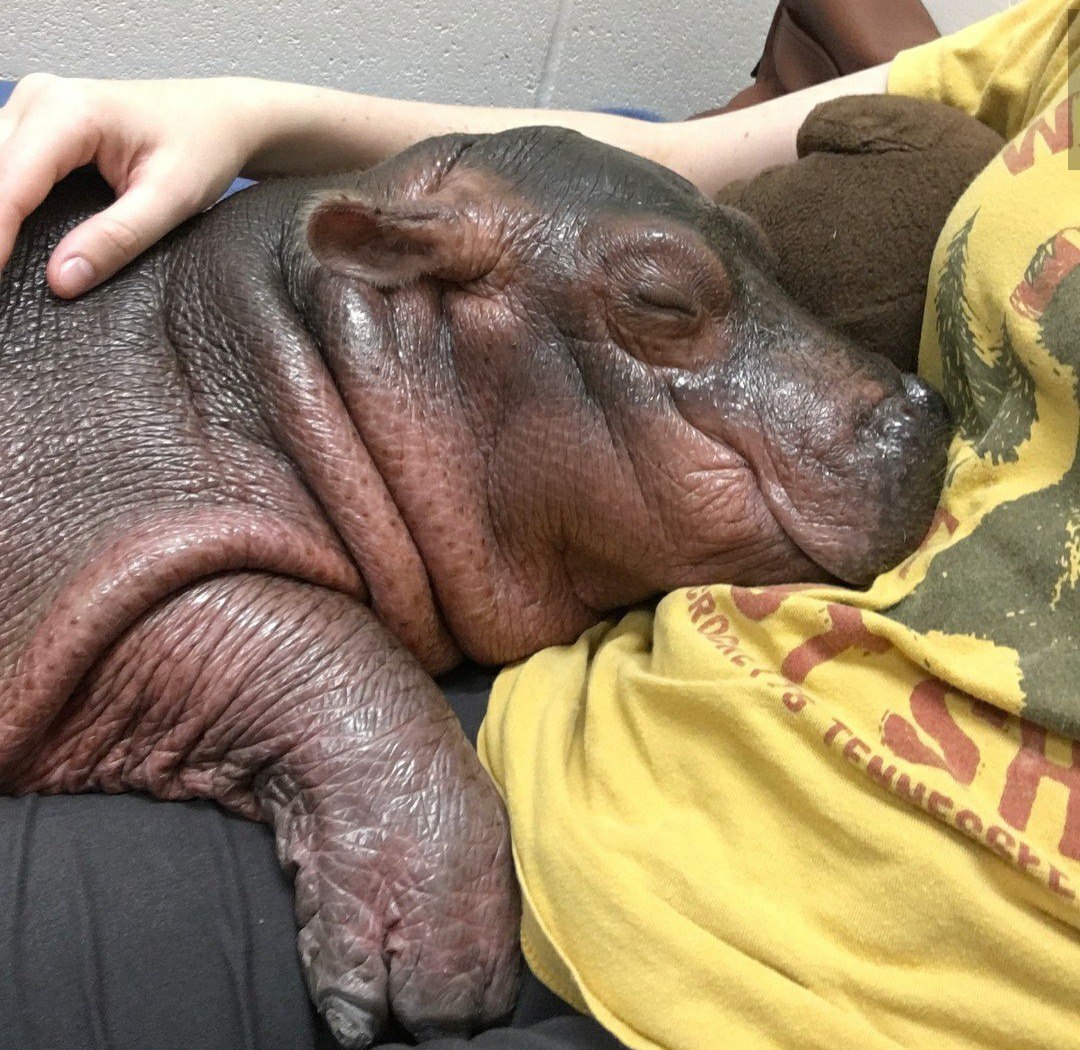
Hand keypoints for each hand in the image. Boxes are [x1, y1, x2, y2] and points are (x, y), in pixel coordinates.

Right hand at [0, 74, 260, 296]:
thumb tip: (61, 280)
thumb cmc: (204, 149)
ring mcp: (34, 106)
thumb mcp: (171, 200)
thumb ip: (117, 239)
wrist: (223, 117)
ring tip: (3, 260)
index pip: (10, 182)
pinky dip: (3, 198)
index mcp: (68, 112)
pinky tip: (9, 234)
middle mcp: (40, 99)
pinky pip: (3, 162)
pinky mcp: (38, 123)